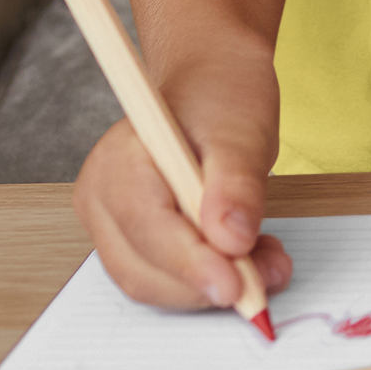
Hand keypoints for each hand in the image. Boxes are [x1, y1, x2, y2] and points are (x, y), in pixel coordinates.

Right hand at [73, 71, 291, 312]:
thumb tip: (232, 241)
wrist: (210, 83)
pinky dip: (207, 279)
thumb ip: (236, 184)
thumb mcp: (241, 130)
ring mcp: (111, 224)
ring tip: (265, 262)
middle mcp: (101, 198)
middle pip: (144, 268)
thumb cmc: (220, 97)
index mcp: (118, 160)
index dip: (191, 264)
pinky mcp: (132, 242)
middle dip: (207, 282)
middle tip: (269, 274)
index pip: (148, 228)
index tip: (237, 285)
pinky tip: (246, 260)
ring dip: (211, 286)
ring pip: (155, 283)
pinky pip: (165, 278)